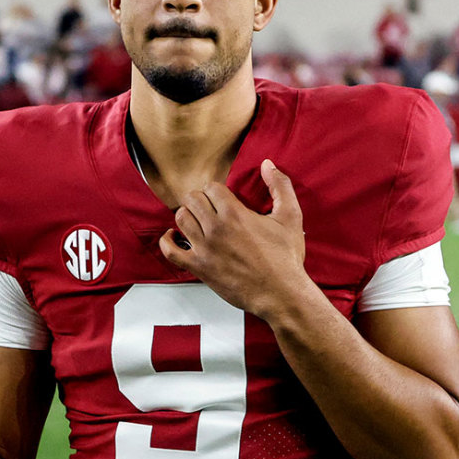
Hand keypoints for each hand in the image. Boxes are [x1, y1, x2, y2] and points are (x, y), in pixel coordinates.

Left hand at [158, 159, 311, 319]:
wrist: (281, 294)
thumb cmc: (286, 258)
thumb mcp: (290, 217)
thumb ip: (280, 186)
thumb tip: (268, 164)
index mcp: (235, 214)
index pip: (210, 187)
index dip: (216, 190)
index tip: (222, 198)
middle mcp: (216, 229)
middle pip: (192, 199)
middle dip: (200, 200)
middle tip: (209, 208)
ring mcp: (204, 249)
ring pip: (180, 219)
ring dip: (187, 216)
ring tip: (198, 220)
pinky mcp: (199, 268)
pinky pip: (170, 251)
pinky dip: (167, 241)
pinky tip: (175, 236)